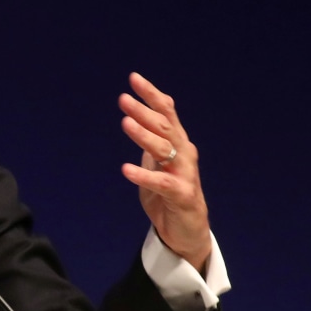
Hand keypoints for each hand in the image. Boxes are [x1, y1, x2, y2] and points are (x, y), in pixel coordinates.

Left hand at [118, 72, 210, 271]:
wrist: (187, 232)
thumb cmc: (169, 196)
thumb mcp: (157, 164)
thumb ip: (151, 143)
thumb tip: (136, 118)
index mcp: (178, 144)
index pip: (167, 113)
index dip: (152, 95)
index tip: (134, 78)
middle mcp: (185, 155)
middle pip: (165, 127)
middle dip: (144, 111)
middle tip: (123, 99)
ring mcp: (185, 175)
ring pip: (165, 150)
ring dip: (144, 135)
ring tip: (125, 123)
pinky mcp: (182, 196)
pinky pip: (162, 183)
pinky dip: (144, 175)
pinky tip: (126, 169)